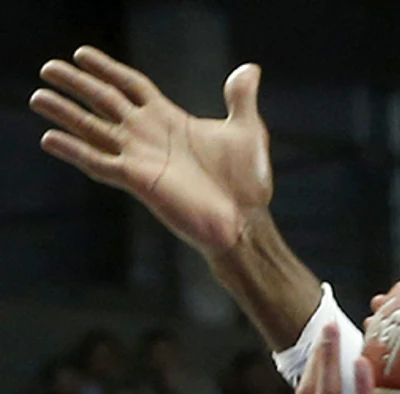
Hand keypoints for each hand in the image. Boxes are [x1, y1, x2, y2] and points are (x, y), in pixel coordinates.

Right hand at [32, 47, 272, 256]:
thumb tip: (249, 69)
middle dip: (77, 84)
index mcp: (170, 119)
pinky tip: (50, 139)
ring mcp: (140, 157)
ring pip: (93, 129)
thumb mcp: (247, 131)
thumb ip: (240, 99)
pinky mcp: (137, 181)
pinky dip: (75, 151)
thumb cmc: (247, 183)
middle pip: (104, 101)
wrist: (246, 221)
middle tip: (48, 68)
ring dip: (65, 113)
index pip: (130, 85)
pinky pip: (99, 162)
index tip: (81, 54)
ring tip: (38, 97)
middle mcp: (149, 135)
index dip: (107, 69)